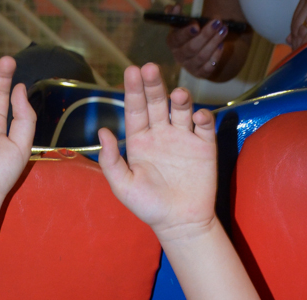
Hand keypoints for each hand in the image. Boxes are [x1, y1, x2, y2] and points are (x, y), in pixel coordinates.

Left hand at [98, 64, 215, 243]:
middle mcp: (160, 134)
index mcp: (139, 141)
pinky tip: (197, 116)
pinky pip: (204, 126)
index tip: (131, 71)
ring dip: (180, 99)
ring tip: (178, 95)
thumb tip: (102, 132)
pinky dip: (202, 117)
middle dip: (154, 85)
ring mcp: (183, 138)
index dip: (133, 90)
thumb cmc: (149, 207)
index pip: (135, 109)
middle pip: (157, 102)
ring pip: (181, 109)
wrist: (180, 224)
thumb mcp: (124, 187)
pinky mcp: (204, 146)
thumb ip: (111, 161)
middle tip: (150, 68)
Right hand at [166, 7, 229, 78]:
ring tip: (224, 30)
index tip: (196, 25)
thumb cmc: (193, 32)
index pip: (177, 39)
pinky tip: (221, 45)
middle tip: (218, 22)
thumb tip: (176, 7)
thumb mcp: (184, 22)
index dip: (186, 33)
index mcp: (173, 42)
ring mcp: (190, 66)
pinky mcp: (200, 73)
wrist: (202, 48)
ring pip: (202, 56)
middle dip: (206, 34)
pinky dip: (216, 56)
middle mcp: (179, 56)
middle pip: (192, 47)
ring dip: (214, 42)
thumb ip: (178, 14)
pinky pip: (208, 68)